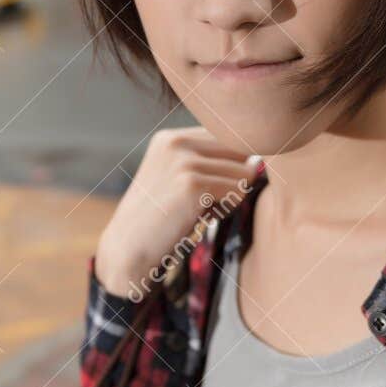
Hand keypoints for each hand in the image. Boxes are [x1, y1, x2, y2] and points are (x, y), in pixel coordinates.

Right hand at [94, 128, 255, 299]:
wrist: (128, 249)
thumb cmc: (159, 219)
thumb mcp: (176, 179)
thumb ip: (208, 163)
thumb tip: (257, 162)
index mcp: (171, 137)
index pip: (227, 138)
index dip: (228, 166)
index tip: (204, 191)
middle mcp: (176, 142)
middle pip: (239, 151)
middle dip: (233, 178)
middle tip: (206, 203)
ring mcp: (184, 162)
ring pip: (243, 172)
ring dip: (232, 196)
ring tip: (202, 210)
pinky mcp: (193, 184)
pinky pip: (239, 190)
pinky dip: (229, 207)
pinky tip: (203, 217)